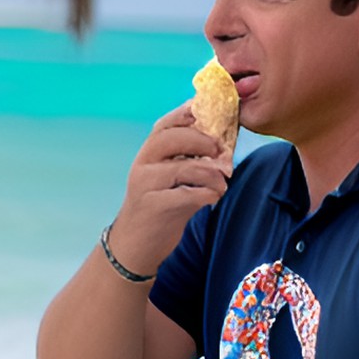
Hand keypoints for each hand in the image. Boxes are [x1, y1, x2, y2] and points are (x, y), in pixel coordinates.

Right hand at [109, 104, 232, 275]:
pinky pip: (187, 194)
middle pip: (172, 139)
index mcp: (147, 154)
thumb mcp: (166, 177)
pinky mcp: (155, 207)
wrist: (136, 244)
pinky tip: (213, 198)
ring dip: (211, 173)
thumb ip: (184, 157)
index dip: (185, 115)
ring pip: (184, 167)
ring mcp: (146, 185)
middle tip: (222, 150)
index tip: (209, 115)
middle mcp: (143, 165)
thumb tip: (218, 138)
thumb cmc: (158, 205)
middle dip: (202, 141)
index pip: (164, 125)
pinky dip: (207, 194)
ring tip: (222, 182)